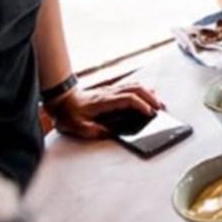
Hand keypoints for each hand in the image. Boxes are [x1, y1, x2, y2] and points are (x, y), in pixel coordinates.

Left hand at [47, 80, 163, 138]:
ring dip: (149, 93)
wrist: (61, 100)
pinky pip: (131, 87)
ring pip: (135, 86)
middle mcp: (109, 93)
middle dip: (151, 98)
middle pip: (136, 89)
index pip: (127, 99)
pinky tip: (148, 96)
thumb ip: (96, 131)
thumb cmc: (69, 114)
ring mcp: (111, 90)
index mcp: (103, 102)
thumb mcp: (78, 127)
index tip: (150, 113)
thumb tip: (113, 134)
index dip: (141, 105)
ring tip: (159, 104)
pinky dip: (143, 91)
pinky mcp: (111, 91)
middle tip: (161, 109)